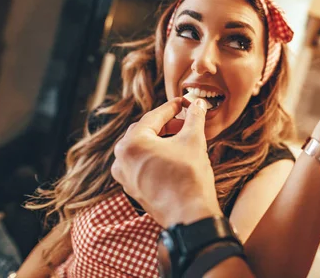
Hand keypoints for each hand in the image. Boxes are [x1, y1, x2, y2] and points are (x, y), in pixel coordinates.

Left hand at [111, 98, 221, 227]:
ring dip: (161, 140)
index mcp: (131, 143)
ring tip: (181, 138)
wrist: (189, 215)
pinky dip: (156, 156)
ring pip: (143, 149)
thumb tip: (198, 105)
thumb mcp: (194, 140)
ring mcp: (125, 176)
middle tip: (184, 121)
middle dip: (166, 124)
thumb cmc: (188, 177)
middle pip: (145, 131)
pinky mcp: (133, 189)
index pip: (153, 117)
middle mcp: (121, 159)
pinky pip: (142, 164)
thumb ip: (194, 118)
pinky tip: (173, 156)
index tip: (184, 103)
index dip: (171, 108)